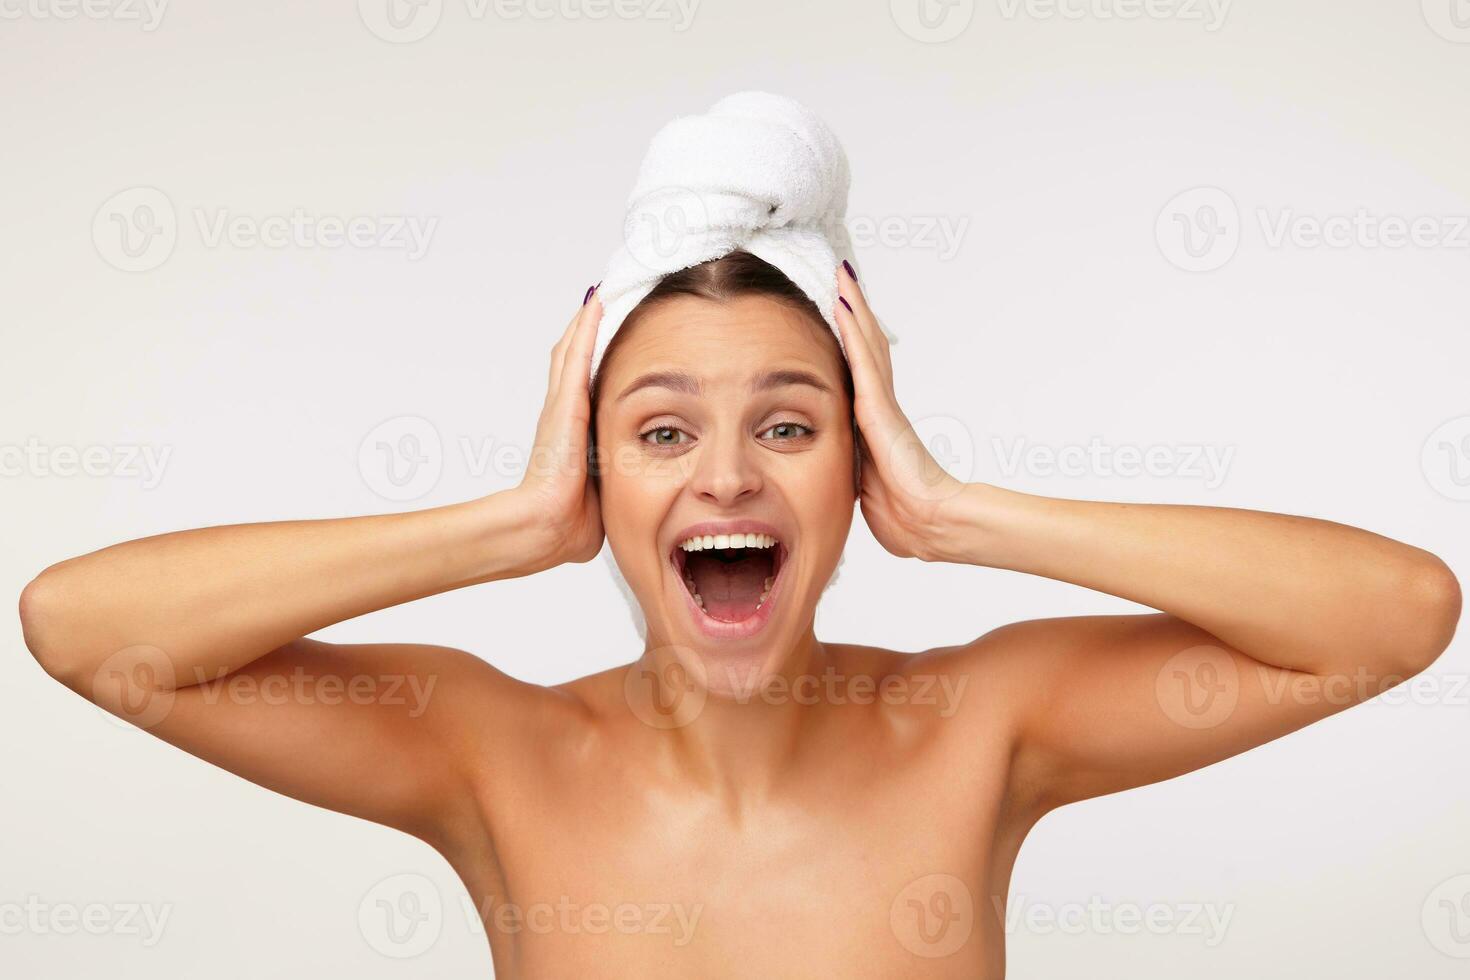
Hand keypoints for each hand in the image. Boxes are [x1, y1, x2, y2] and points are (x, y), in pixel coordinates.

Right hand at [512, 287, 605, 566]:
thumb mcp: (597, 496)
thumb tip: (621, 493)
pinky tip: (598, 303)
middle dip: (588, 328)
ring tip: (602, 290)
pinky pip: (578, 357)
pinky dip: (587, 328)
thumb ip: (609, 485)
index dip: (591, 357)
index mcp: (571, 433)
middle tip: (604, 297)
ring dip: (587, 319)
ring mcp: (560, 406)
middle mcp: (561, 413)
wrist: (545, 528)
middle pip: (573, 358)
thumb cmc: (567, 523)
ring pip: (573, 350)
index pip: (582, 384)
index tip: (606, 335)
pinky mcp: (565, 405)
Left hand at [833, 263, 964, 561]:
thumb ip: (859, 469)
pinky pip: (862, 361)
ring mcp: (881, 404)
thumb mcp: (869, 487)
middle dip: (854, 309)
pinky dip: (851, 330)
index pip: (861, 369)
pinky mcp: (878, 408)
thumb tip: (853, 474)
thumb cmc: (906, 514)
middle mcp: (881, 405)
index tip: (841, 310)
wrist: (929, 524)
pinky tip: (842, 304)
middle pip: (867, 345)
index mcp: (876, 423)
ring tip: (842, 275)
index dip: (852, 338)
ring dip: (853, 307)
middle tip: (843, 275)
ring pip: (866, 343)